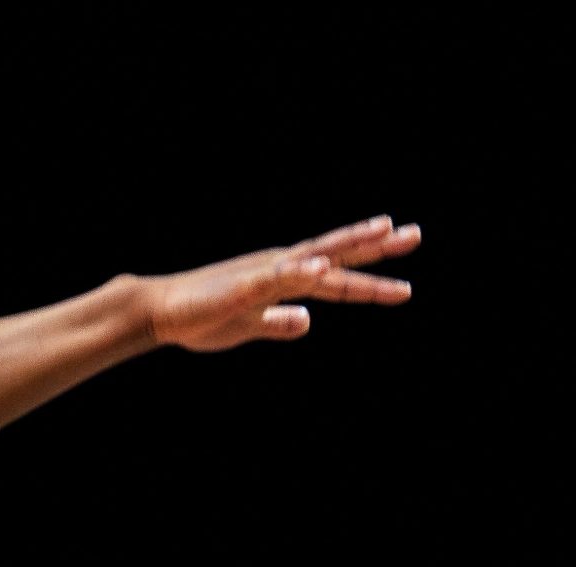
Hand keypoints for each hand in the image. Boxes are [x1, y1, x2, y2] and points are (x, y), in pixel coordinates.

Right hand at [143, 216, 421, 353]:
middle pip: (337, 254)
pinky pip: (276, 278)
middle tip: (415, 235)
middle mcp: (281, 268)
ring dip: (347, 245)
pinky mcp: (242, 287)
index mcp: (285, 279)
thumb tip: (307, 321)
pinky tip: (321, 268)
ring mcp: (263, 274)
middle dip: (376, 246)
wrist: (160, 311)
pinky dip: (300, 271)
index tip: (405, 284)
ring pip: (314, 256)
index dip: (372, 278)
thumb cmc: (202, 317)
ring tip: (382, 232)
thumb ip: (278, 323)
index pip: (337, 277)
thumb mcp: (249, 326)